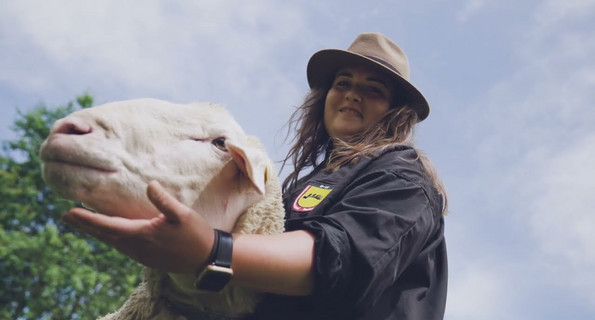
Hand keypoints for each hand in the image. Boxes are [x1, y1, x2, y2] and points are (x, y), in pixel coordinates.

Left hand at [61, 180, 213, 273]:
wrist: (205, 260)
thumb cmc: (196, 235)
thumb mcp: (183, 214)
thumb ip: (164, 200)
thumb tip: (149, 185)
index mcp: (141, 234)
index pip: (107, 225)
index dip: (87, 219)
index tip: (69, 212)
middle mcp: (136, 247)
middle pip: (104, 235)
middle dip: (85, 225)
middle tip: (66, 217)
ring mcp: (140, 254)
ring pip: (112, 242)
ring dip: (97, 231)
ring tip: (84, 222)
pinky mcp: (147, 257)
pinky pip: (122, 246)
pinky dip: (110, 237)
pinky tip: (111, 233)